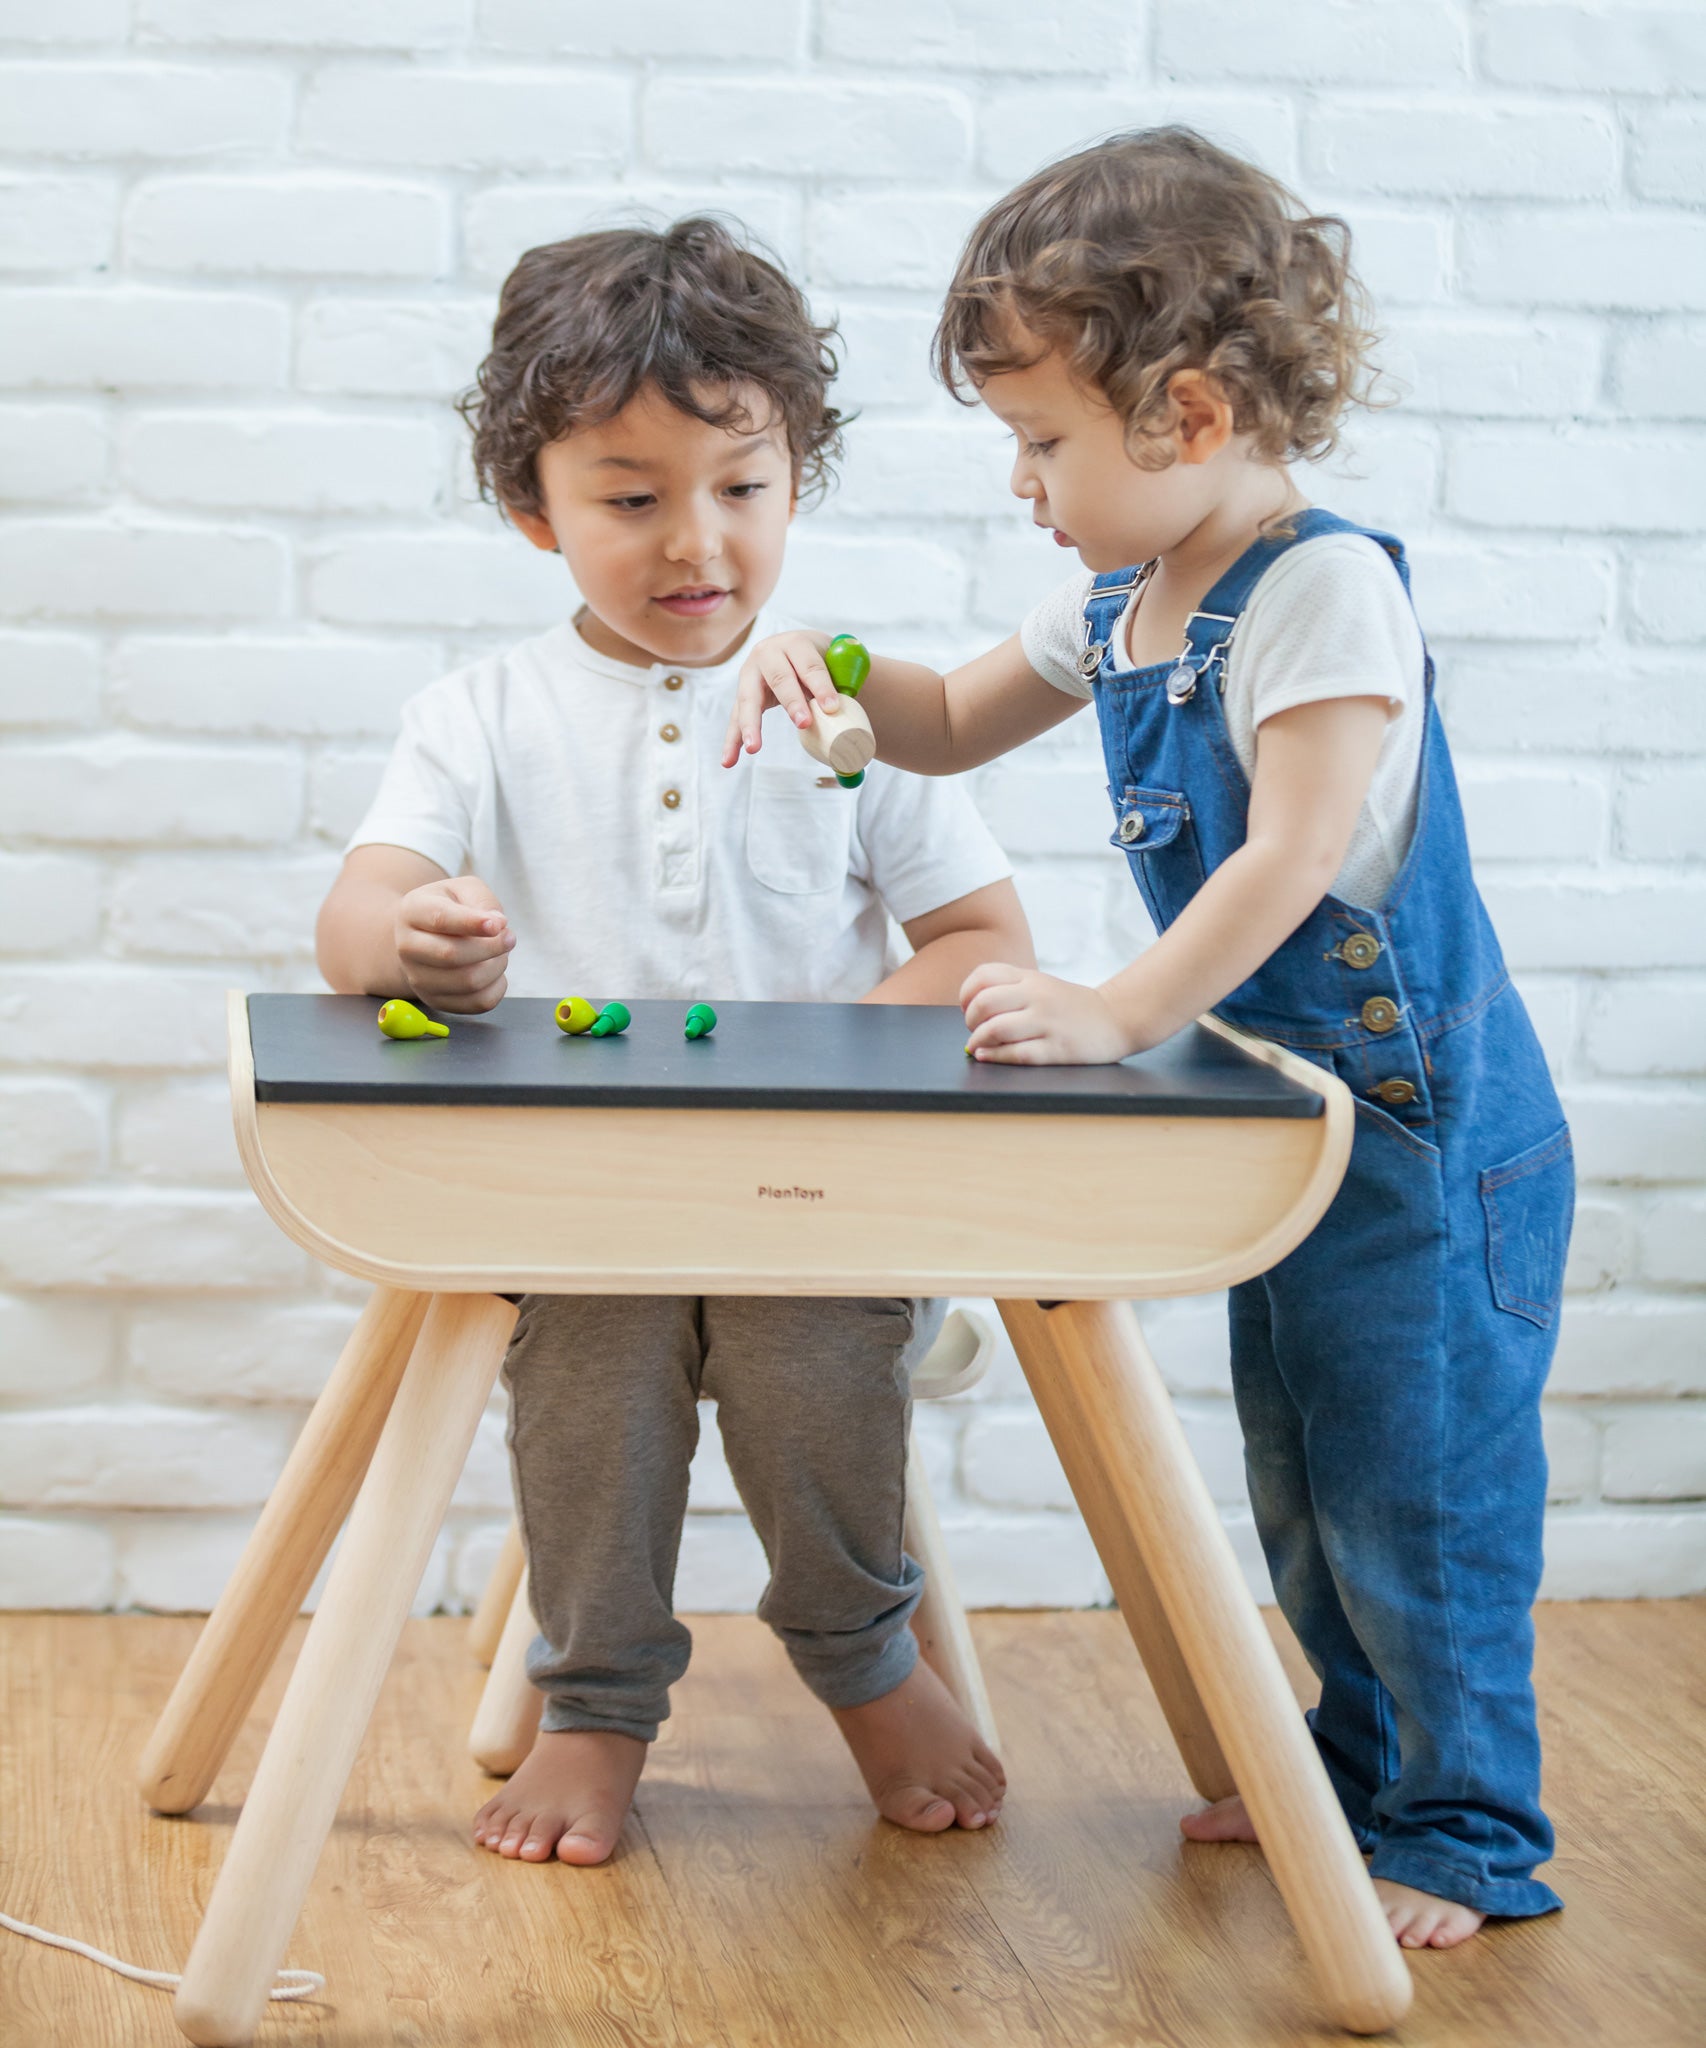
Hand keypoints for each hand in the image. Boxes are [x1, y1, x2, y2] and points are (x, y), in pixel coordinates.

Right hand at [395, 876, 513, 1013]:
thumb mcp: (464, 889)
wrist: (426, 937)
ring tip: (500, 953)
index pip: (440, 919)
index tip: (500, 924)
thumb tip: (497, 925)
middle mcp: (407, 947)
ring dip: (496, 966)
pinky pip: (477, 1003)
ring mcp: (418, 978)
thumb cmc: (450, 908)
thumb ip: (481, 900)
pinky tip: (493, 972)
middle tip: (509, 938)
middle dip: (491, 947)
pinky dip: (497, 987)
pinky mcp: (435, 1001)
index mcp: (412, 911)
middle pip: (451, 955)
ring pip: (468, 981)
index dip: (472, 923)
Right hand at [721, 628, 836, 765]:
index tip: (832, 707)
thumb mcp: (832, 661)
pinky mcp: (743, 695)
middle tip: (804, 723)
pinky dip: (732, 740)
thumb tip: (847, 703)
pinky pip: (736, 719)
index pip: (810, 665)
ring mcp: (751, 674)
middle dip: (792, 702)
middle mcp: (768, 653)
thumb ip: (844, 675)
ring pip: (749, 699)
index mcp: (795, 643)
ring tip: (753, 748)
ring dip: (751, 725)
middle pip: (779, 678)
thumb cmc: (819, 662)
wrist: (797, 654)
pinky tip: (729, 761)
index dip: (822, 685)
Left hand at [960, 962, 1134, 1065]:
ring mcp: (1048, 1022)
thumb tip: (970, 1009)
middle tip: (974, 1029)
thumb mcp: (1042, 984)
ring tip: (978, 1046)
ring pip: (997, 1029)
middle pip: (985, 1003)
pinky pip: (1016, 1053)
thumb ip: (1010, 988)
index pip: (983, 975)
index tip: (967, 1007)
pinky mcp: (1057, 1048)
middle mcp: (1037, 996)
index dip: (966, 993)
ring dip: (978, 1041)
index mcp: (1030, 978)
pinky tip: (987, 1056)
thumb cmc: (1071, 1005)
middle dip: (970, 1020)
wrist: (1117, 1018)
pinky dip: (995, 1056)